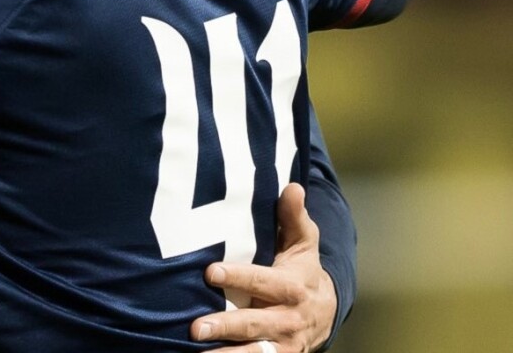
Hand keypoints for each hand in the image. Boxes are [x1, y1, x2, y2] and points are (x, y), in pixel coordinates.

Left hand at [191, 183, 337, 352]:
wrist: (327, 311)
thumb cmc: (302, 269)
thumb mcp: (303, 243)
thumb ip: (293, 217)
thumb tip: (291, 186)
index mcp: (293, 286)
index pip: (263, 281)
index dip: (238, 277)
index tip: (210, 272)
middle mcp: (288, 318)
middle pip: (255, 323)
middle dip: (226, 326)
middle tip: (195, 328)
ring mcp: (282, 343)